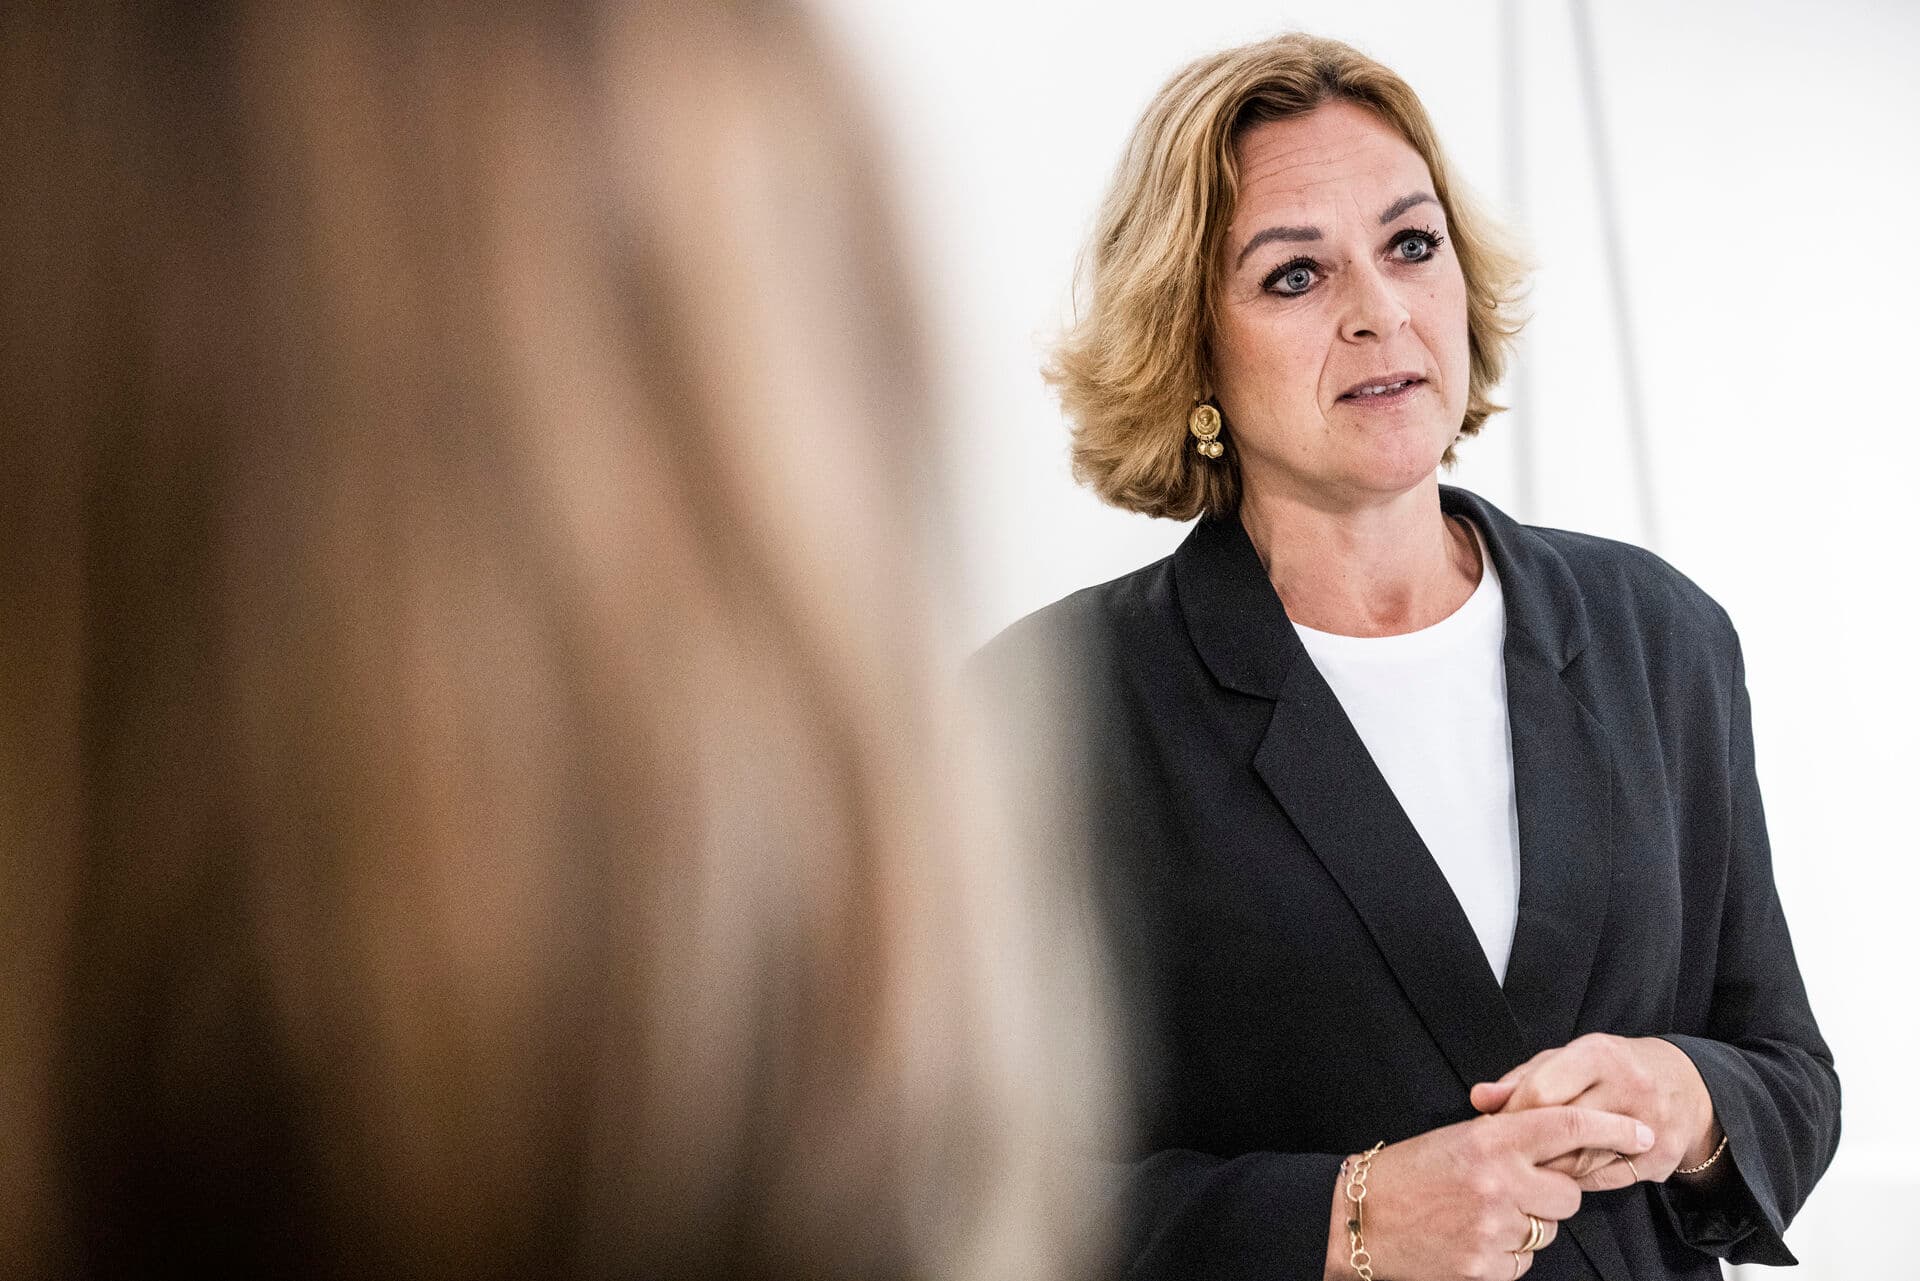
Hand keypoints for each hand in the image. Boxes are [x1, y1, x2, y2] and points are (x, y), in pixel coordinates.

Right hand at [1328, 1106, 1655, 1280]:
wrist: (1359, 1218)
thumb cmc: (1408, 1172)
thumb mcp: (1458, 1139)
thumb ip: (1508, 1139)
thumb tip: (1561, 1144)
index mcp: (1491, 1140)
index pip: (1568, 1127)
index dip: (1612, 1130)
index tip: (1640, 1134)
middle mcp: (1499, 1182)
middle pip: (1568, 1195)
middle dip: (1553, 1194)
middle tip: (1516, 1189)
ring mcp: (1494, 1228)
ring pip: (1547, 1231)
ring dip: (1527, 1225)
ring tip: (1480, 1215)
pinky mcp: (1487, 1267)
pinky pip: (1524, 1262)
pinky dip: (1506, 1254)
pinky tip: (1470, 1239)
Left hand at [1469, 1034, 1719, 1187]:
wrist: (1685, 1086)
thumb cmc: (1611, 1070)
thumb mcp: (1568, 1060)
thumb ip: (1521, 1079)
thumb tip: (1480, 1099)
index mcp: (1598, 1055)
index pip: (1542, 1091)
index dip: (1513, 1113)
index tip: (1497, 1125)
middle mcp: (1629, 1087)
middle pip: (1562, 1129)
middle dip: (1530, 1144)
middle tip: (1510, 1153)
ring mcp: (1650, 1124)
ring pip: (1583, 1161)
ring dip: (1552, 1167)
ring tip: (1534, 1164)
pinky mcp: (1661, 1158)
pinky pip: (1605, 1180)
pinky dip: (1579, 1180)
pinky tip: (1566, 1173)